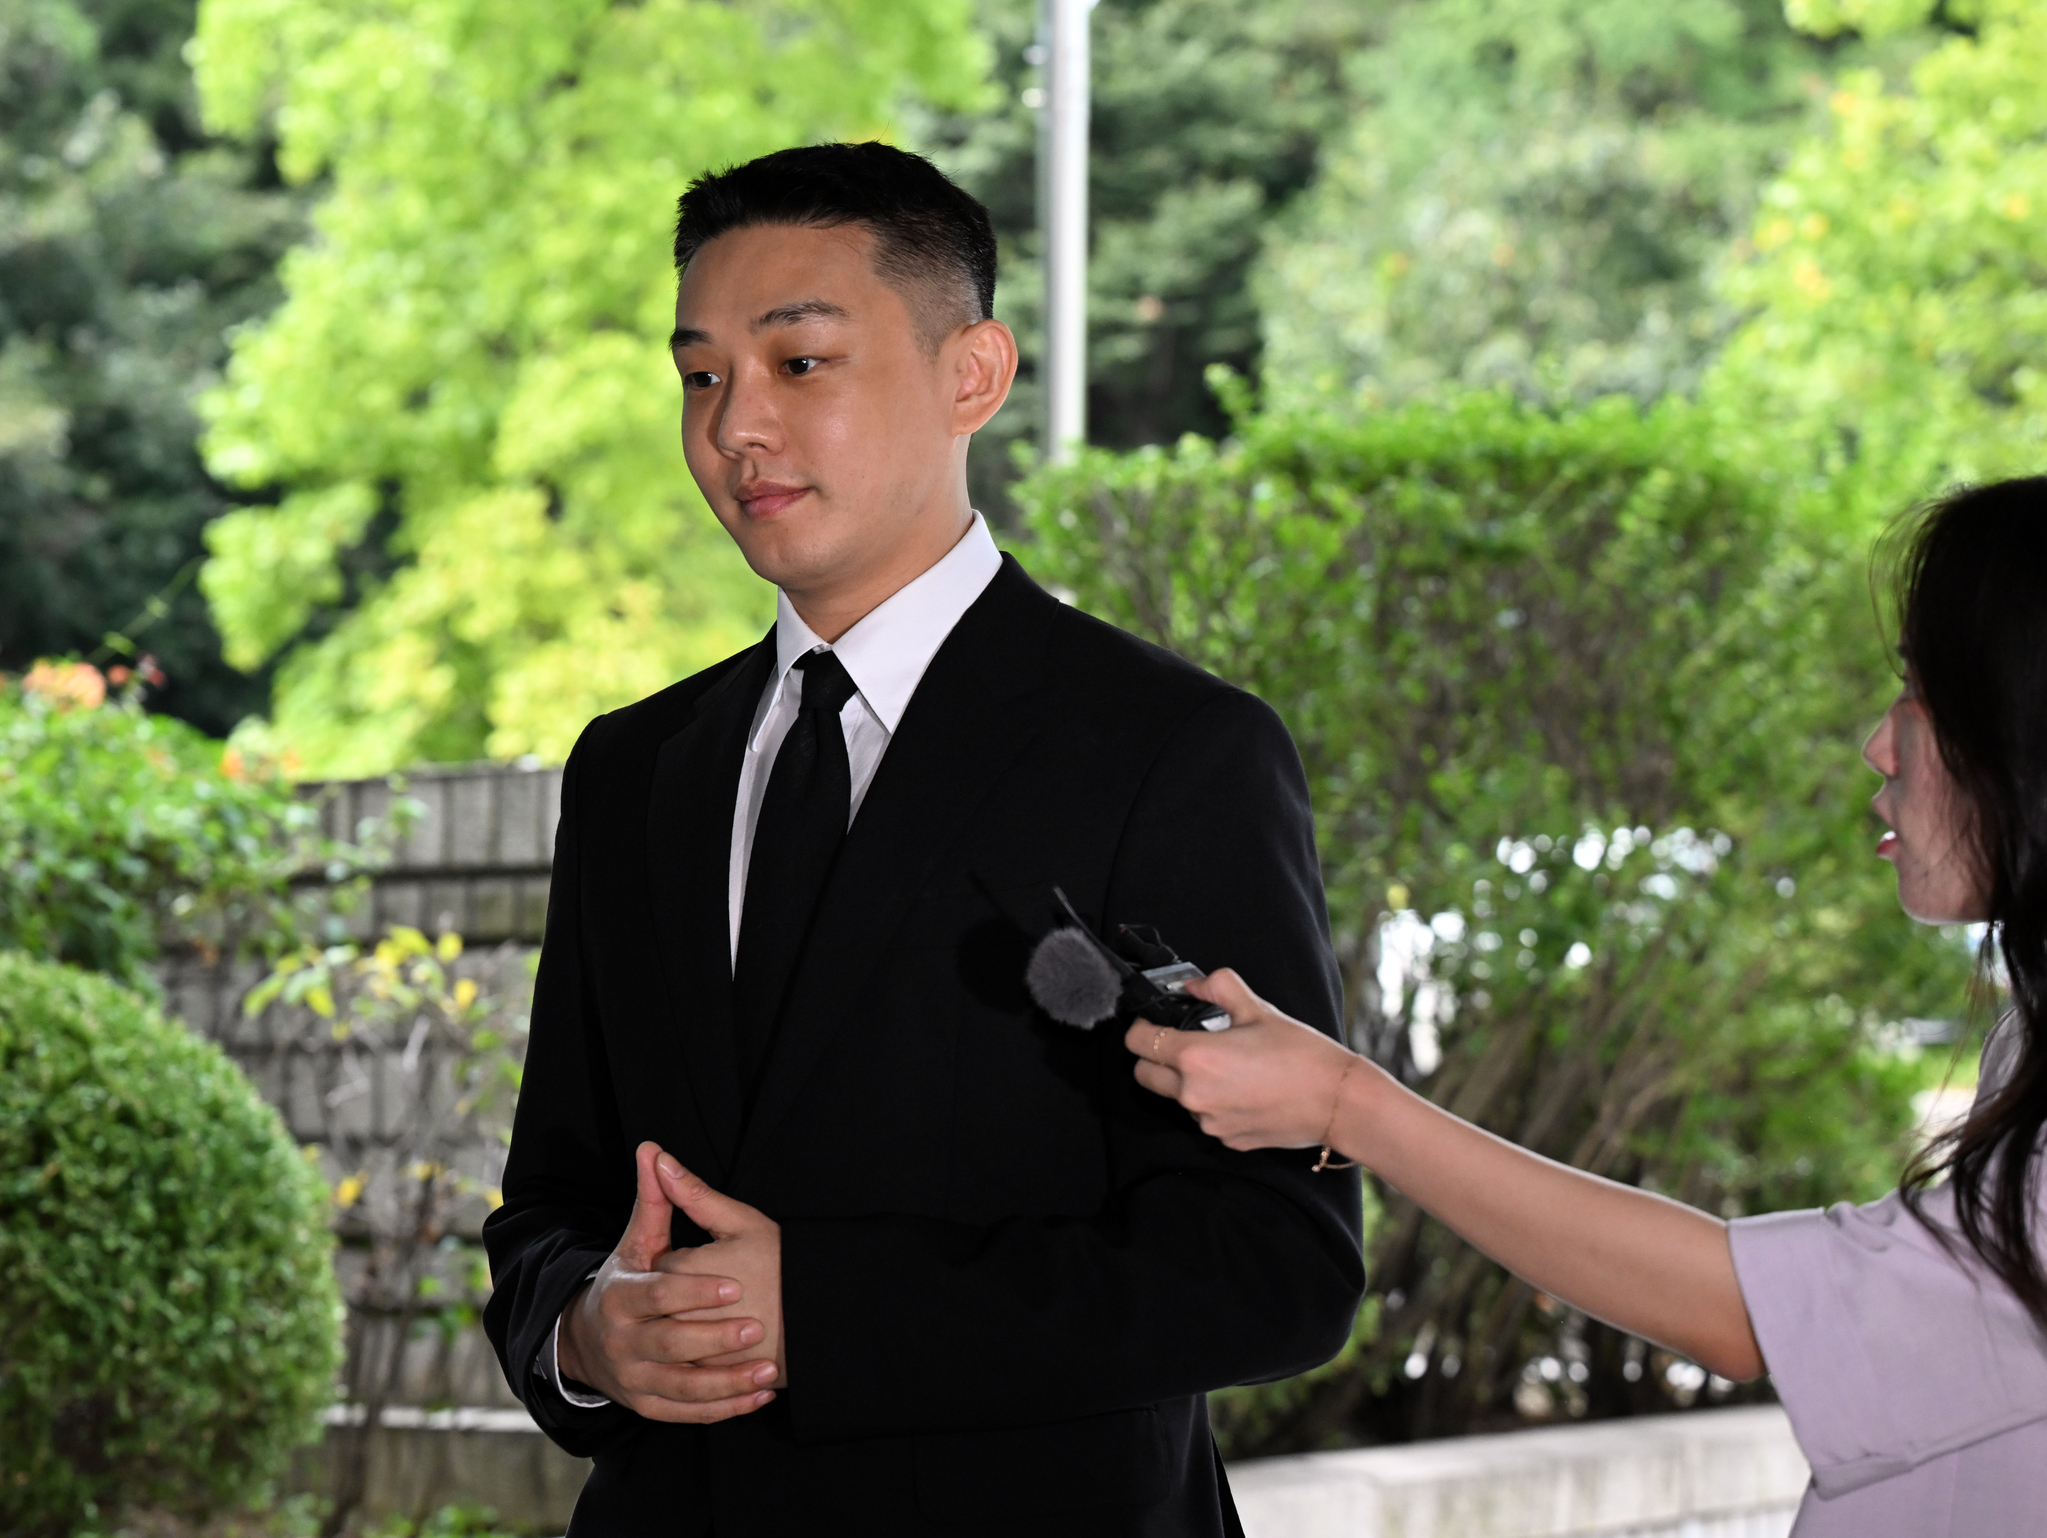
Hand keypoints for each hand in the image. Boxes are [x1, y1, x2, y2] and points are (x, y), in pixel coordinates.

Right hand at [557, 1141, 779, 1421]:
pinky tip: (759, 1395)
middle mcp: (623, 1342)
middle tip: (758, 1329)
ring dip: (728, 1383)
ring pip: (683, 1388)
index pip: (660, 1295)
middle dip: (716, 1339)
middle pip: (672, 1344)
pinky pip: (688, 1413)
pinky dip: (724, 1408)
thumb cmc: (625, 1282)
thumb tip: (653, 1148)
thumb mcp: (635, 1243)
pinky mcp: (648, 1407)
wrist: (587, 1343)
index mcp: (621, 1297)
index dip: (696, 1291)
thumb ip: (652, 1201)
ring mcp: (634, 1379)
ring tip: (768, 1372)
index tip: (736, 1285)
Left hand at [1125, 969, 1359, 1149]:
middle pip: (1144, 1076)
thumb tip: (1194, 985)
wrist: (1338, 1101)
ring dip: (1185, 1082)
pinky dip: (1213, 1103)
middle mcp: (1194, 1095)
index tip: (1154, 1021)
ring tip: (1224, 1065)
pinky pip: (1205, 1118)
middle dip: (1153, 1057)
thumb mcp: (1258, 1009)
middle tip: (1180, 1042)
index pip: (1138, 1043)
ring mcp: (1209, 1122)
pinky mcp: (1227, 1139)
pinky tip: (1242, 1089)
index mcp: (1195, 1058)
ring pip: (1176, 1098)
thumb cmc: (1301, 1055)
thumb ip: (1217, 987)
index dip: (1142, 1027)